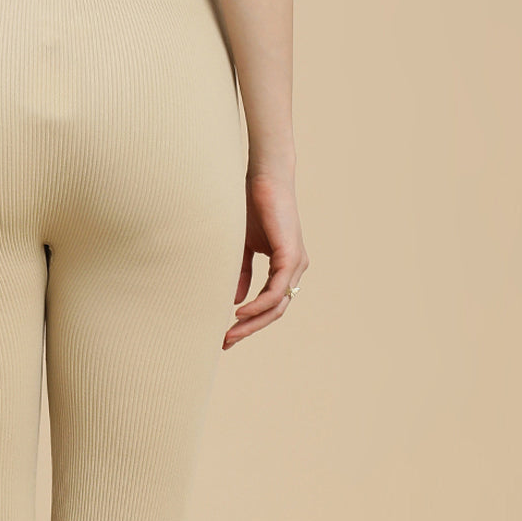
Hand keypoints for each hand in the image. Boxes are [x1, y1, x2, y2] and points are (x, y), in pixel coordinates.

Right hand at [224, 169, 308, 348]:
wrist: (262, 177)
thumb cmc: (250, 206)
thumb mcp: (242, 247)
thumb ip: (241, 273)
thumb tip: (236, 300)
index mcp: (284, 266)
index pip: (269, 304)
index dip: (249, 322)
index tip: (226, 335)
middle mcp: (294, 268)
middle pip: (274, 311)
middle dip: (249, 329)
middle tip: (226, 342)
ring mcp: (295, 263)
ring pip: (277, 306)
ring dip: (252, 323)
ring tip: (230, 332)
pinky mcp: (291, 256)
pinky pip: (276, 291)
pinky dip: (259, 304)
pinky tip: (240, 312)